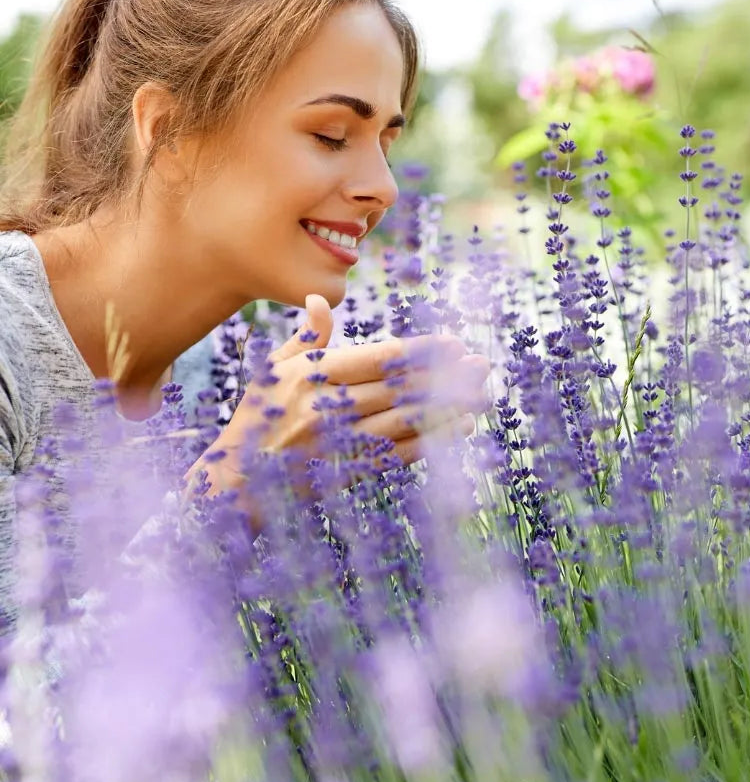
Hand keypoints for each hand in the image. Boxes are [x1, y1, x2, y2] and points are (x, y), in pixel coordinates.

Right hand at [185, 294, 489, 533]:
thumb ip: (306, 338)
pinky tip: (459, 429)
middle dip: (446, 376)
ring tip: (482, 395)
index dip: (421, 351)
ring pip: (406, 420)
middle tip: (481, 364)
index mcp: (313, 376)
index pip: (379, 358)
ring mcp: (339, 442)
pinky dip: (432, 441)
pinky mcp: (348, 471)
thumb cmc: (256, 417)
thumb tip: (322, 299)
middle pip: (400, 387)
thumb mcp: (273, 371)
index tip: (453, 344)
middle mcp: (328, 407)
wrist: (235, 482)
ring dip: (448, 408)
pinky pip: (398, 454)